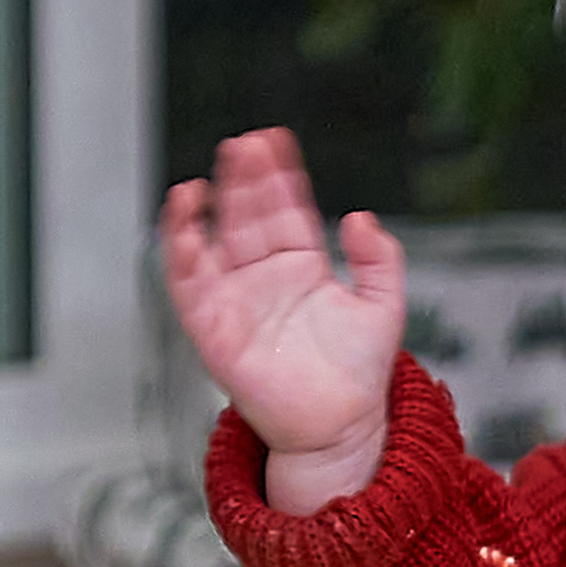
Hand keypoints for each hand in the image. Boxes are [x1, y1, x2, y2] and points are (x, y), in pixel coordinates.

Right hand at [161, 129, 405, 512]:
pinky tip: (185, 225)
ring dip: (202, 212)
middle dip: (242, 181)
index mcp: (301, 266)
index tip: (274, 140)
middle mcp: (263, 278)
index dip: (278, 175)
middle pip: (246, 216)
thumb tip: (359, 218)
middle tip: (242, 145)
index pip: (284, 209)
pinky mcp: (214, 332)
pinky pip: (189, 289)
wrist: (340, 427)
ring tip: (202, 182)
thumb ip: (381, 260)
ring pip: (211, 244)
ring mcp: (236, 302)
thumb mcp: (384, 307)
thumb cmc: (359, 374)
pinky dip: (181, 256)